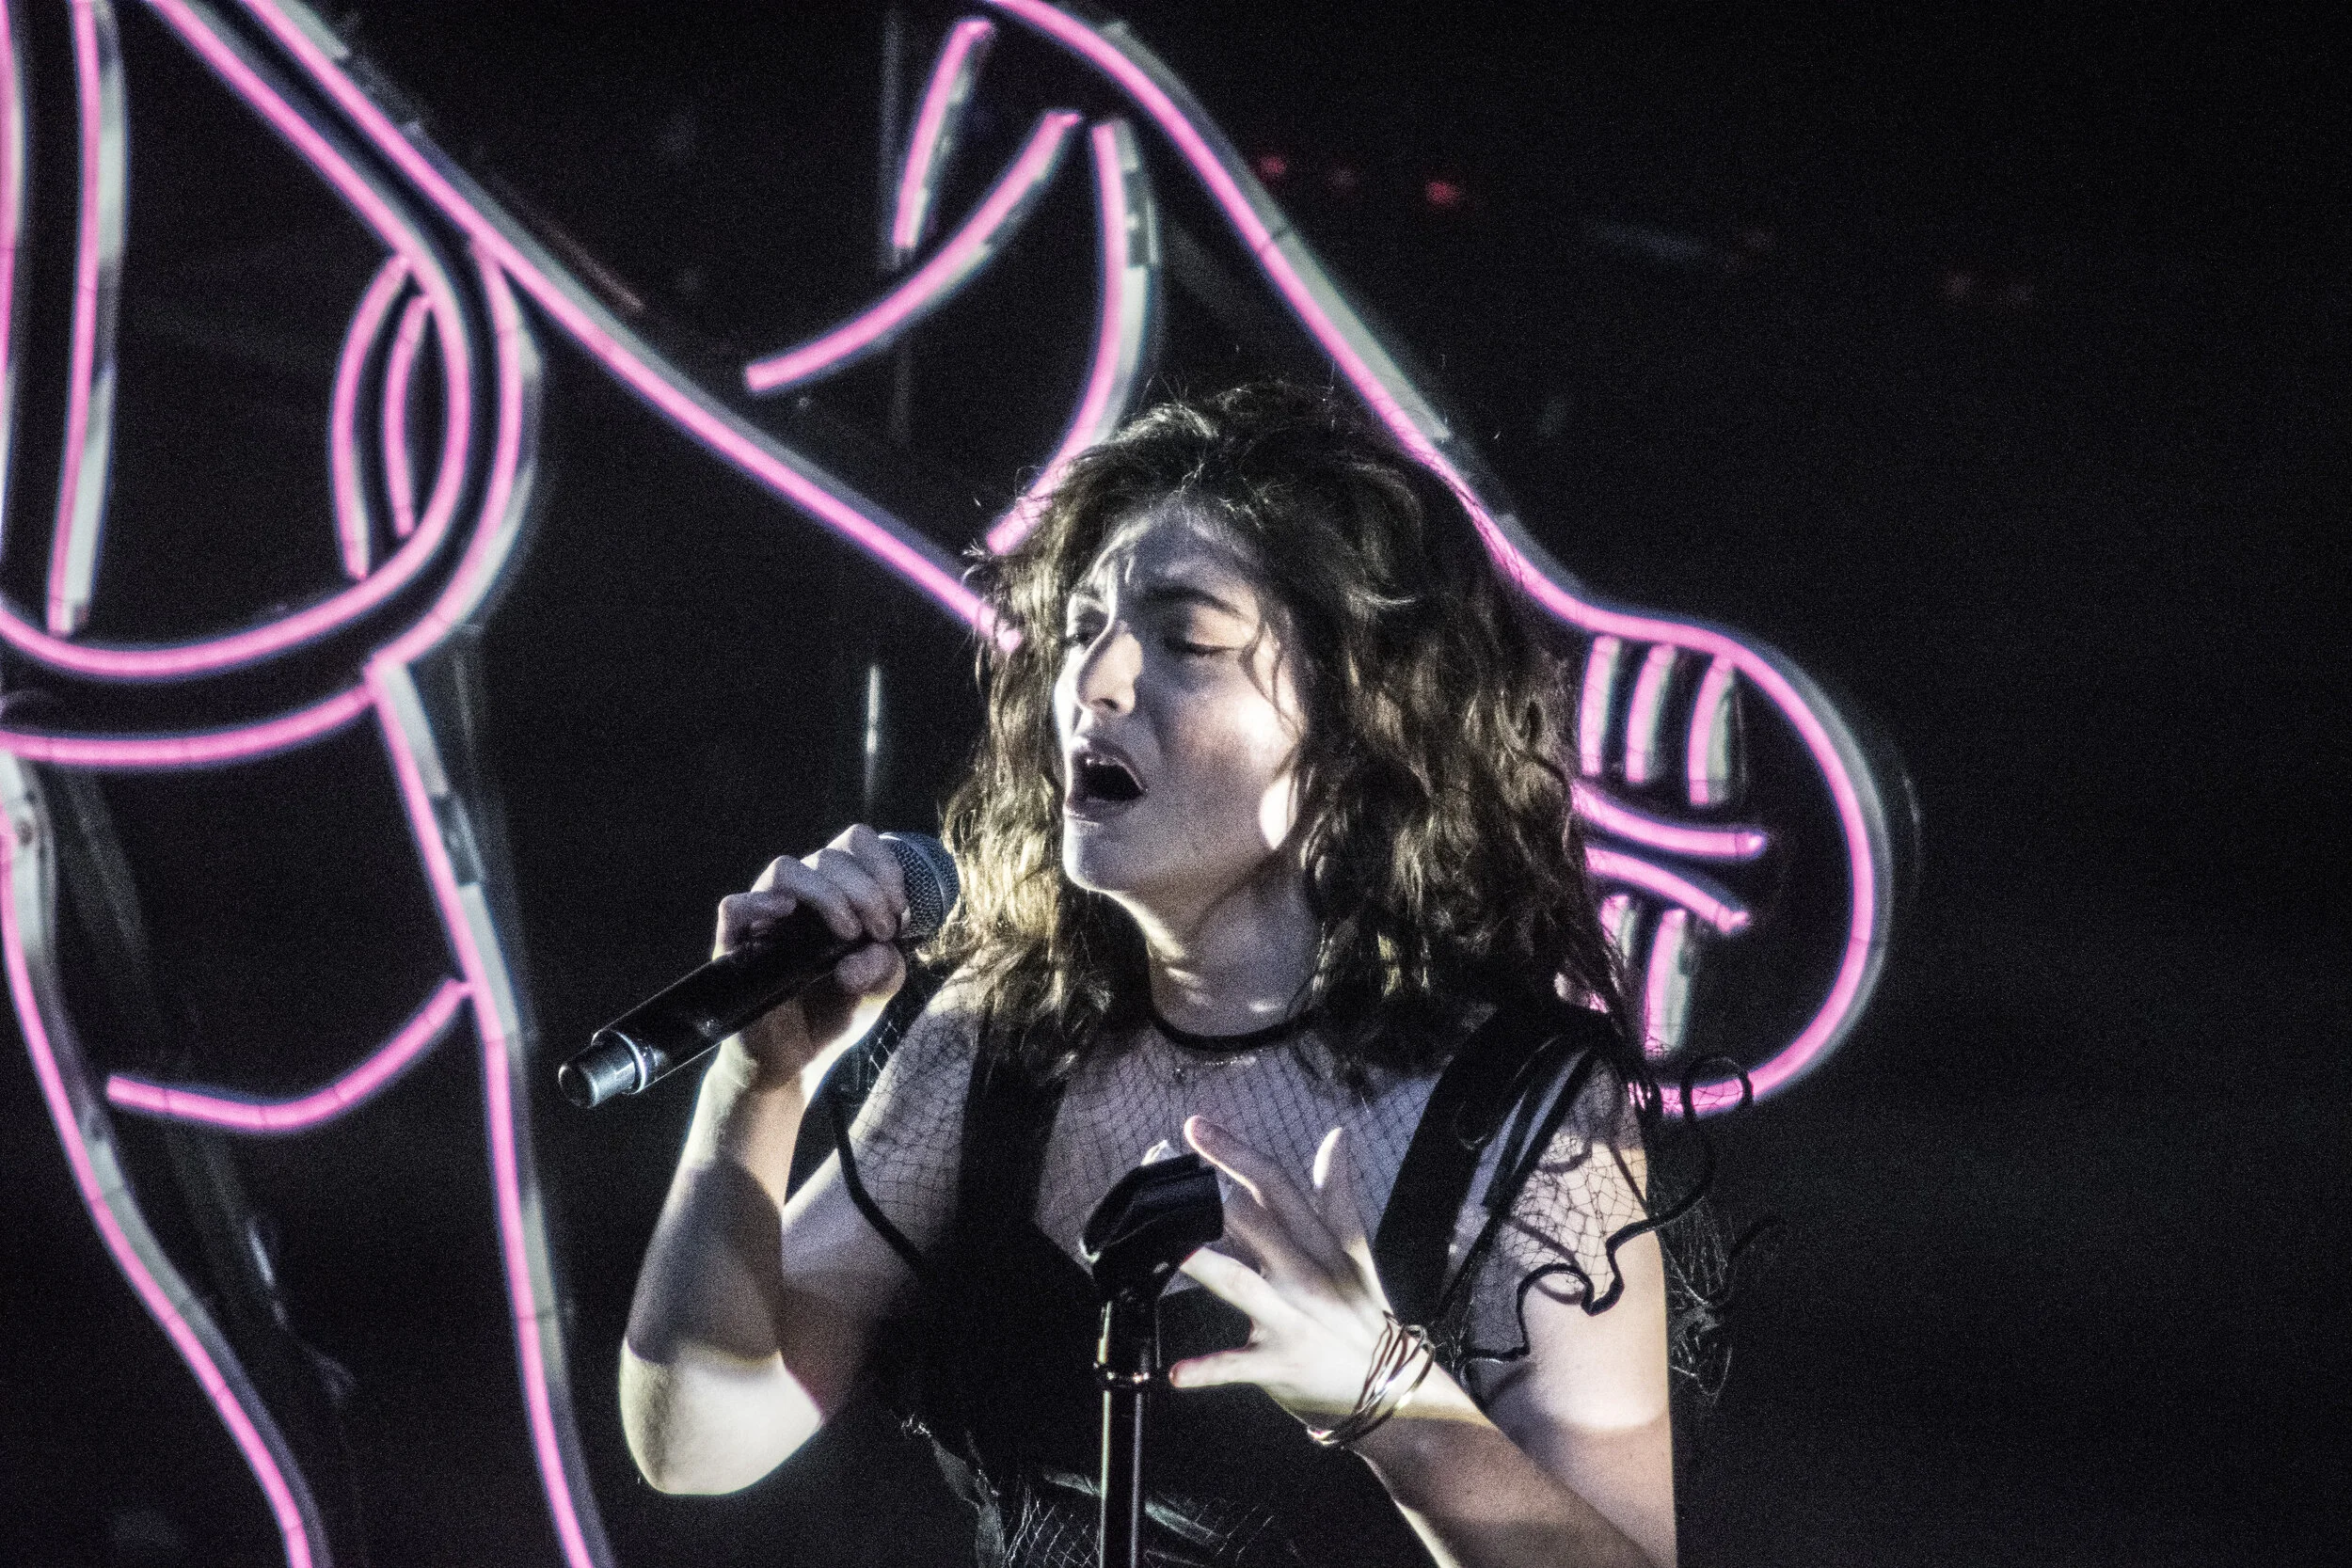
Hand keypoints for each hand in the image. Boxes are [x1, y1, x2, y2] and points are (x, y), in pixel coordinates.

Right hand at [714, 824, 907, 1083]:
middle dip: (866, 889)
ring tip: (848, 933)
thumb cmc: (834, 1014)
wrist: (795, 1063)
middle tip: (881, 930)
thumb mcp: (878, 988)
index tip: (899, 907)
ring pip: (785, 869)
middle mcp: (800, 897)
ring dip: (827, 893)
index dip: (882, 863)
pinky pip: (735, 906)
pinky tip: (788, 914)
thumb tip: (869, 951)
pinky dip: (760, 903)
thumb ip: (888, 966)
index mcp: (836, 894)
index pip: (854, 844)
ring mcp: (765, 918)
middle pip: (828, 857)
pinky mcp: (735, 945)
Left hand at [1169, 1119, 1414, 1430]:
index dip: (1234, 1153)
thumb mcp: (1356, 1253)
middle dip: (1207, 1193)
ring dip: (1204, 1265)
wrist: (1392, 1388)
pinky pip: (1239, 1367)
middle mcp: (1303, 1274)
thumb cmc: (1364, 1315)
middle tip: (1158, 1168)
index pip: (1274, 1186)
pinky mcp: (1280, 1363)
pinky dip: (1209, 1371)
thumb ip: (1337, 1195)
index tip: (1194, 1127)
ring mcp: (1291, 1319)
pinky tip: (1176, 1374)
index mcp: (1317, 1244)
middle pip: (1252, 1222)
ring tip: (1168, 1247)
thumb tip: (1337, 1136)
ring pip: (1241, 1284)